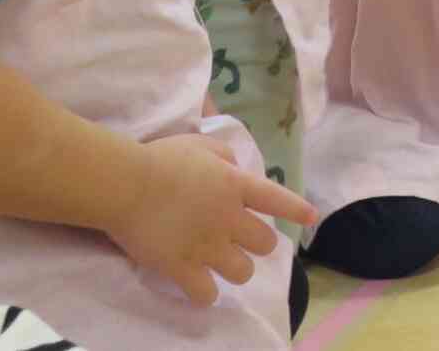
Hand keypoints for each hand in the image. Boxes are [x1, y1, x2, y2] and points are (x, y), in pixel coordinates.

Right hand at [111, 135, 317, 304]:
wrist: (126, 184)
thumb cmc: (160, 159)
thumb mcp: (199, 145)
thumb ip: (224, 156)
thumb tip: (236, 168)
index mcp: (235, 185)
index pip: (277, 199)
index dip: (297, 210)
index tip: (312, 218)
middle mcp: (229, 218)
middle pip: (265, 244)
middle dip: (256, 244)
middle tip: (237, 241)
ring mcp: (208, 246)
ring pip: (243, 272)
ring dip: (235, 269)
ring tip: (219, 264)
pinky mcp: (183, 268)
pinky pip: (207, 294)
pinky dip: (205, 294)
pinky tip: (198, 287)